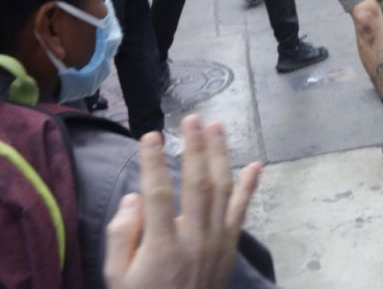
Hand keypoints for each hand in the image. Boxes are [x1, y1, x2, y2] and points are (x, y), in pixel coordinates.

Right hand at [103, 116, 262, 288]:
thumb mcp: (117, 276)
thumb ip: (122, 236)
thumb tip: (134, 197)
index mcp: (161, 246)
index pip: (158, 194)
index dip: (154, 163)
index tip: (150, 136)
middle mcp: (194, 239)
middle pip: (197, 183)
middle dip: (195, 147)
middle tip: (192, 118)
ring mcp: (217, 241)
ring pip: (222, 189)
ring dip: (220, 155)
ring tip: (217, 127)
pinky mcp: (230, 246)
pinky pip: (241, 211)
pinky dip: (249, 187)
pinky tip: (256, 165)